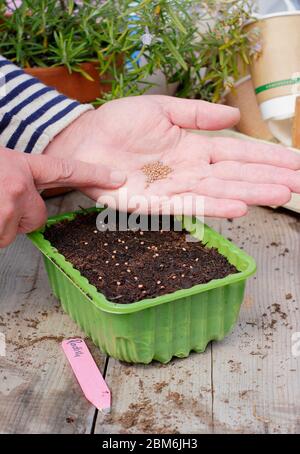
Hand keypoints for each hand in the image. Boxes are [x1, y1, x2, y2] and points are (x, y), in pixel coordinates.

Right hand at [0, 147, 124, 246]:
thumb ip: (16, 172)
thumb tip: (20, 188)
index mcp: (20, 165)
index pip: (65, 170)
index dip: (93, 175)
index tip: (117, 178)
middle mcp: (19, 185)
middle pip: (38, 217)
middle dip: (20, 218)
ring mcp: (9, 206)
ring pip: (15, 231)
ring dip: (1, 226)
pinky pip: (2, 240)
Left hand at [44, 95, 299, 217]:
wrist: (83, 139)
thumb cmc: (118, 124)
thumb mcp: (162, 110)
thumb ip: (197, 114)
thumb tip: (234, 116)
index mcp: (193, 149)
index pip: (238, 154)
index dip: (267, 158)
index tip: (296, 163)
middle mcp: (189, 172)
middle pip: (236, 175)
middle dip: (269, 179)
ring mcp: (173, 189)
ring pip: (219, 192)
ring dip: (250, 193)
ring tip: (281, 195)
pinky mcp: (153, 204)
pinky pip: (187, 206)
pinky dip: (213, 207)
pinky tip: (238, 207)